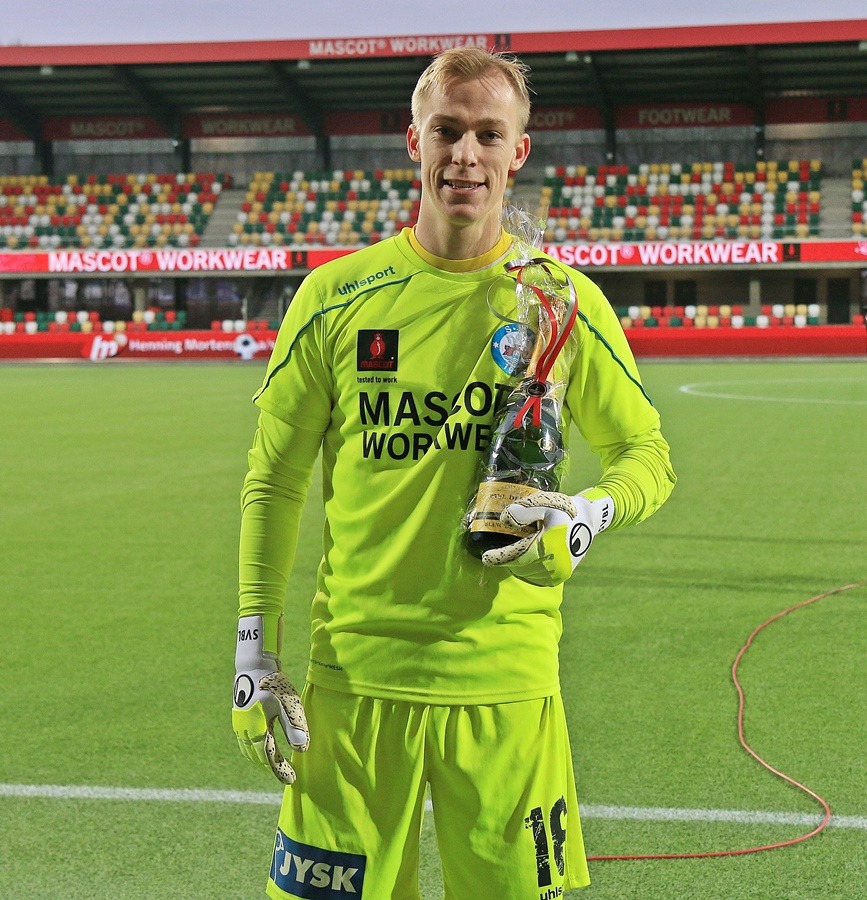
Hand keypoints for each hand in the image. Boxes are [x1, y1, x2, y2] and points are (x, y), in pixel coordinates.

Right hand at [232, 615, 308, 783]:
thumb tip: (301, 750)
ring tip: (272, 761)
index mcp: (256, 730)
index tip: (291, 781)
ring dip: (260, 757)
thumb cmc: (274, 683)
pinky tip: (262, 741)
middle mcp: (244, 729)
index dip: (280, 770)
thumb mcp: (288, 704)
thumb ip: (294, 727)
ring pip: (248, 747)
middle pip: (256, 755)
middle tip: (284, 773)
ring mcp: (239, 721)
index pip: (269, 757)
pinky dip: (253, 746)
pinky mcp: (239, 713)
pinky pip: (245, 737)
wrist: (254, 663)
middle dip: (269, 765)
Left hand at [481, 491, 613, 586]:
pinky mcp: (563, 575)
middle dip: (509, 560)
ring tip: (514, 554)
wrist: (589, 519)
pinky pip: (539, 577)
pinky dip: (529, 571)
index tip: (486, 557)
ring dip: (519, 566)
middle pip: (521, 567)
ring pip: (529, 574)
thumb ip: (524, 510)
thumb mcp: (544, 503)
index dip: (499, 558)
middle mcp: (553, 564)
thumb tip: (506, 520)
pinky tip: (527, 560)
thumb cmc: (564, 509)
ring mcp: (559, 572)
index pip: (516, 557)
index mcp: (547, 547)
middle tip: (501, 550)